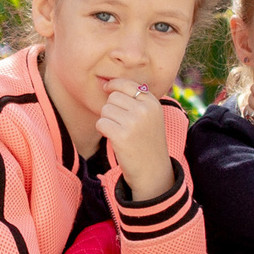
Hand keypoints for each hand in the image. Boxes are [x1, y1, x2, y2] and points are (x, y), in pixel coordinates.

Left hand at [94, 78, 174, 200]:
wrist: (153, 170)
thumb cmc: (147, 142)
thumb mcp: (151, 117)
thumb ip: (137, 100)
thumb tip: (109, 83)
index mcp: (152, 103)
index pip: (127, 84)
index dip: (113, 84)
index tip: (107, 87)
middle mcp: (144, 110)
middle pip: (113, 97)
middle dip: (110, 109)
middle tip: (118, 123)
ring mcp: (133, 122)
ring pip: (105, 110)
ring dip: (107, 120)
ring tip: (118, 132)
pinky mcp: (121, 135)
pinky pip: (101, 123)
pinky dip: (103, 130)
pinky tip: (113, 138)